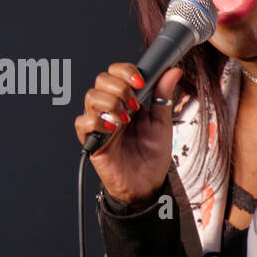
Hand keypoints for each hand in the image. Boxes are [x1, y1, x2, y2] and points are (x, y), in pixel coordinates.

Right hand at [74, 63, 185, 203]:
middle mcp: (111, 108)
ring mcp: (100, 122)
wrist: (148, 184)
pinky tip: (113, 129)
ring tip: (125, 120)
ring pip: (91, 96)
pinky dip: (98, 122)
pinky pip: (83, 122)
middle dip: (120, 88)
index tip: (141, 83)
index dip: (126, 72)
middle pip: (101, 79)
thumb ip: (164, 95)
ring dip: (111, 103)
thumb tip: (173, 72)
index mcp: (127, 100)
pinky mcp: (91, 140)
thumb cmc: (153, 155)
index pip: (116, 72)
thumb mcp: (162, 122)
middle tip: (135, 106)